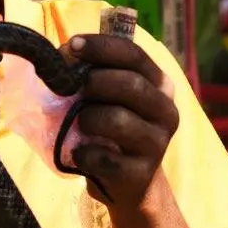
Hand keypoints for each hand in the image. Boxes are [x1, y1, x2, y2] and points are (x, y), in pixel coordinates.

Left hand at [61, 33, 178, 209]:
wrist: (125, 182)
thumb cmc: (110, 128)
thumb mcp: (109, 97)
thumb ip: (93, 73)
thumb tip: (61, 56)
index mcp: (159, 85)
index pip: (135, 55)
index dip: (102, 47)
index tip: (72, 45)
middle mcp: (166, 111)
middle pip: (131, 84)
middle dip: (93, 82)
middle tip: (70, 89)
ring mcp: (157, 144)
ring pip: (118, 120)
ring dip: (88, 118)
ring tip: (79, 124)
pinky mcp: (140, 174)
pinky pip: (104, 158)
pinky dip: (83, 153)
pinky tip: (80, 153)